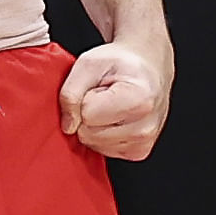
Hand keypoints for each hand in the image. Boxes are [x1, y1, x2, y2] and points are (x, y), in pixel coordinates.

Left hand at [61, 39, 166, 159]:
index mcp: (138, 100)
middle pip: (89, 135)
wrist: (148, 66)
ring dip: (96, 125)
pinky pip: (104, 151)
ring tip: (111, 106)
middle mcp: (145, 126)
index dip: (85, 99)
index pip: (87, 115)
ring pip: (95, 144)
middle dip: (89, 114)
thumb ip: (70, 92)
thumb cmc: (122, 63)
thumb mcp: (89, 64)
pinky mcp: (139, 151)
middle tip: (104, 97)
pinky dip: (104, 135)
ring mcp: (143, 142)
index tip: (100, 87)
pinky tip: (116, 118)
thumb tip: (68, 125)